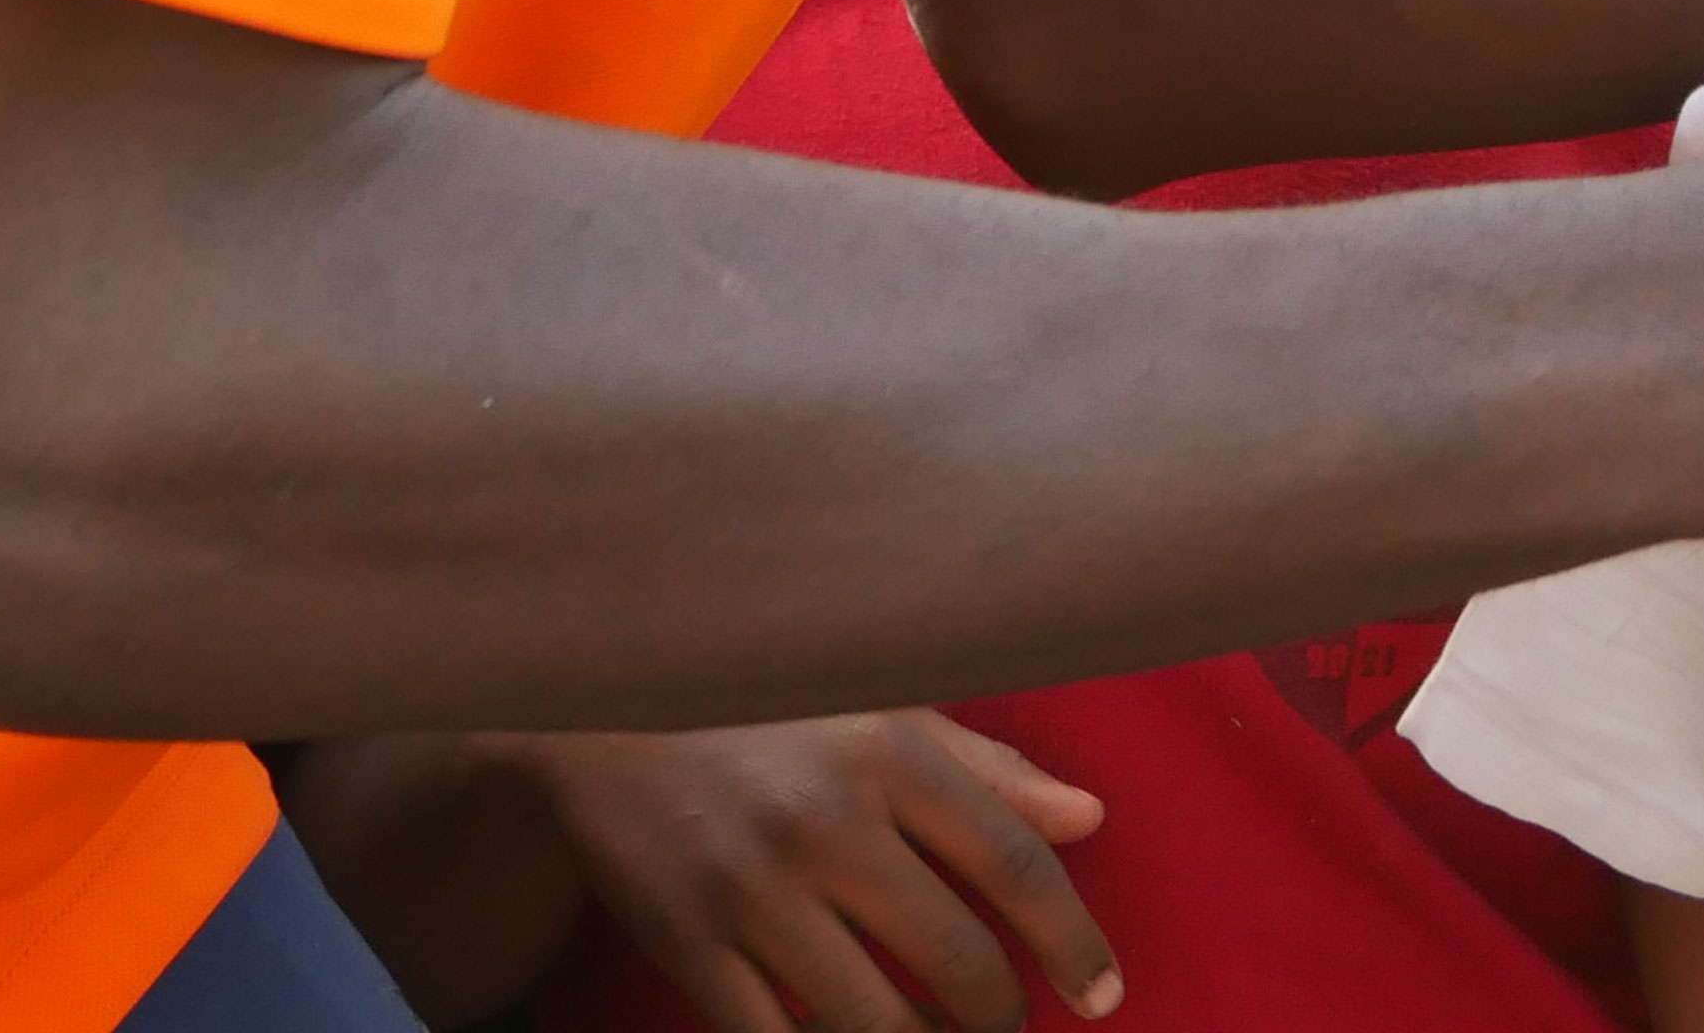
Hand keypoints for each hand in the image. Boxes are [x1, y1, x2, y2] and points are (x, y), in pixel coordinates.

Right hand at [502, 712, 1117, 1032]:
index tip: (1105, 993)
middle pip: (957, 959)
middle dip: (1001, 1016)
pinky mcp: (684, 942)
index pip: (1016, 864)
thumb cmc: (766, 702)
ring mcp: (751, 889)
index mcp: (891, 753)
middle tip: (1012, 1027)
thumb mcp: (881, 709)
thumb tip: (1091, 820)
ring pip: (871, 1024)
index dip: (1072, 941)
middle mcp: (828, 823)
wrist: (598, 702)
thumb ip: (988, 767)